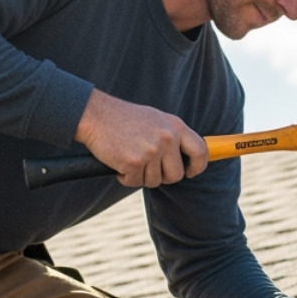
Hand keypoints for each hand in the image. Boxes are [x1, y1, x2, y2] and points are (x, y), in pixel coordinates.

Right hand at [74, 88, 208, 187]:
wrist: (96, 115)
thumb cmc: (124, 119)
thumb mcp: (156, 119)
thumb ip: (172, 136)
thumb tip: (188, 157)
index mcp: (175, 126)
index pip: (200, 151)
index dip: (198, 166)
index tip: (190, 172)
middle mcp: (167, 138)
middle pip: (176, 175)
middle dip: (162, 177)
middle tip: (147, 166)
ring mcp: (151, 150)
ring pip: (154, 181)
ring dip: (141, 176)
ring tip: (129, 158)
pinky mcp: (134, 162)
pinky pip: (135, 182)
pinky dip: (125, 177)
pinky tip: (119, 162)